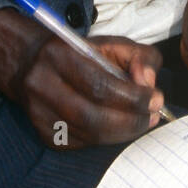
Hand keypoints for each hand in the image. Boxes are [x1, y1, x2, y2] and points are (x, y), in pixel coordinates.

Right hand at [14, 32, 164, 148]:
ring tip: (142, 122)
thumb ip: (140, 57)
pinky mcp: (43, 133)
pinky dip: (106, 139)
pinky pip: (82, 144)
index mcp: (60, 55)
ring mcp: (40, 113)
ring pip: (89, 136)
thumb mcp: (113, 44)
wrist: (31, 62)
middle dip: (131, 121)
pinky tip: (117, 128)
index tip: (156, 100)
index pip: (100, 85)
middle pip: (94, 117)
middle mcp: (43, 84)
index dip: (133, 98)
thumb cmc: (80, 53)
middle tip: (153, 117)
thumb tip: (149, 83)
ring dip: (123, 133)